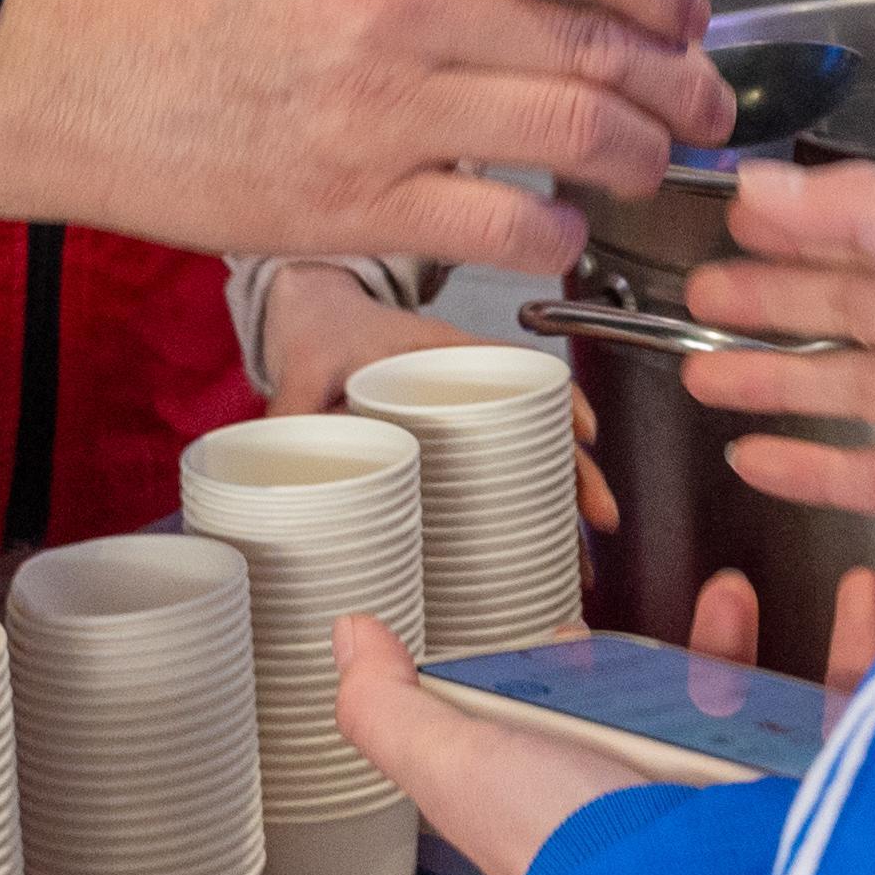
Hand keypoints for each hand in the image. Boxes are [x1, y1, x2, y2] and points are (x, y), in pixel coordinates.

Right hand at [0, 0, 728, 275]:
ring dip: (639, 159)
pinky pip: (500, 230)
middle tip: (704, 102)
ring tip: (646, 162)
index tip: (688, 9)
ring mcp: (379, 117)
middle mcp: (399, 10)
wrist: (68, 71)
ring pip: (573, 139)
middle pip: (600, 47)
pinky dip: (555, 236)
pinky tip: (558, 228)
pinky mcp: (351, 209)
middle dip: (683, 85)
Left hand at [260, 275, 627, 531]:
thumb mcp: (305, 364)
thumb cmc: (321, 328)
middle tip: (598, 523)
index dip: (559, 402)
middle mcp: (466, 381)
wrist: (312, 317)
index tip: (584, 436)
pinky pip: (504, 466)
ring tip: (582, 556)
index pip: (519, 367)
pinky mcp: (451, 437)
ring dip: (562, 500)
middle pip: (542, 423)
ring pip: (532, 453)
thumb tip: (277, 454)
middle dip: (578, 475)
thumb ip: (292, 407)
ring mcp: (464, 411)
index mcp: (443, 349)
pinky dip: (531, 502)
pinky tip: (548, 544)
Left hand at [331, 572, 874, 874]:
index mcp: (585, 806)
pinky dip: (865, 648)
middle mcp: (669, 817)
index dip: (591, 677)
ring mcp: (754, 814)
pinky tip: (863, 595)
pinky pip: (857, 717)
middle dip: (698, 652)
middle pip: (687, 727)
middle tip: (711, 592)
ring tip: (748, 589)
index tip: (596, 615)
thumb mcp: (460, 765)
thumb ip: (396, 712)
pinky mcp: (830, 801)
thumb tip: (348, 639)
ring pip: (767, 722)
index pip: (588, 737)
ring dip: (762, 649)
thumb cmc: (571, 847)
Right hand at [677, 161, 874, 574]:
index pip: (863, 234)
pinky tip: (753, 460)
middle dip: (771, 302)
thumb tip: (761, 180)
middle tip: (697, 300)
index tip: (732, 218)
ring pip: (847, 389)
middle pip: (845, 310)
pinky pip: (868, 475)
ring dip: (775, 381)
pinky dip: (810, 469)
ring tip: (702, 378)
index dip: (797, 227)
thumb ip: (866, 212)